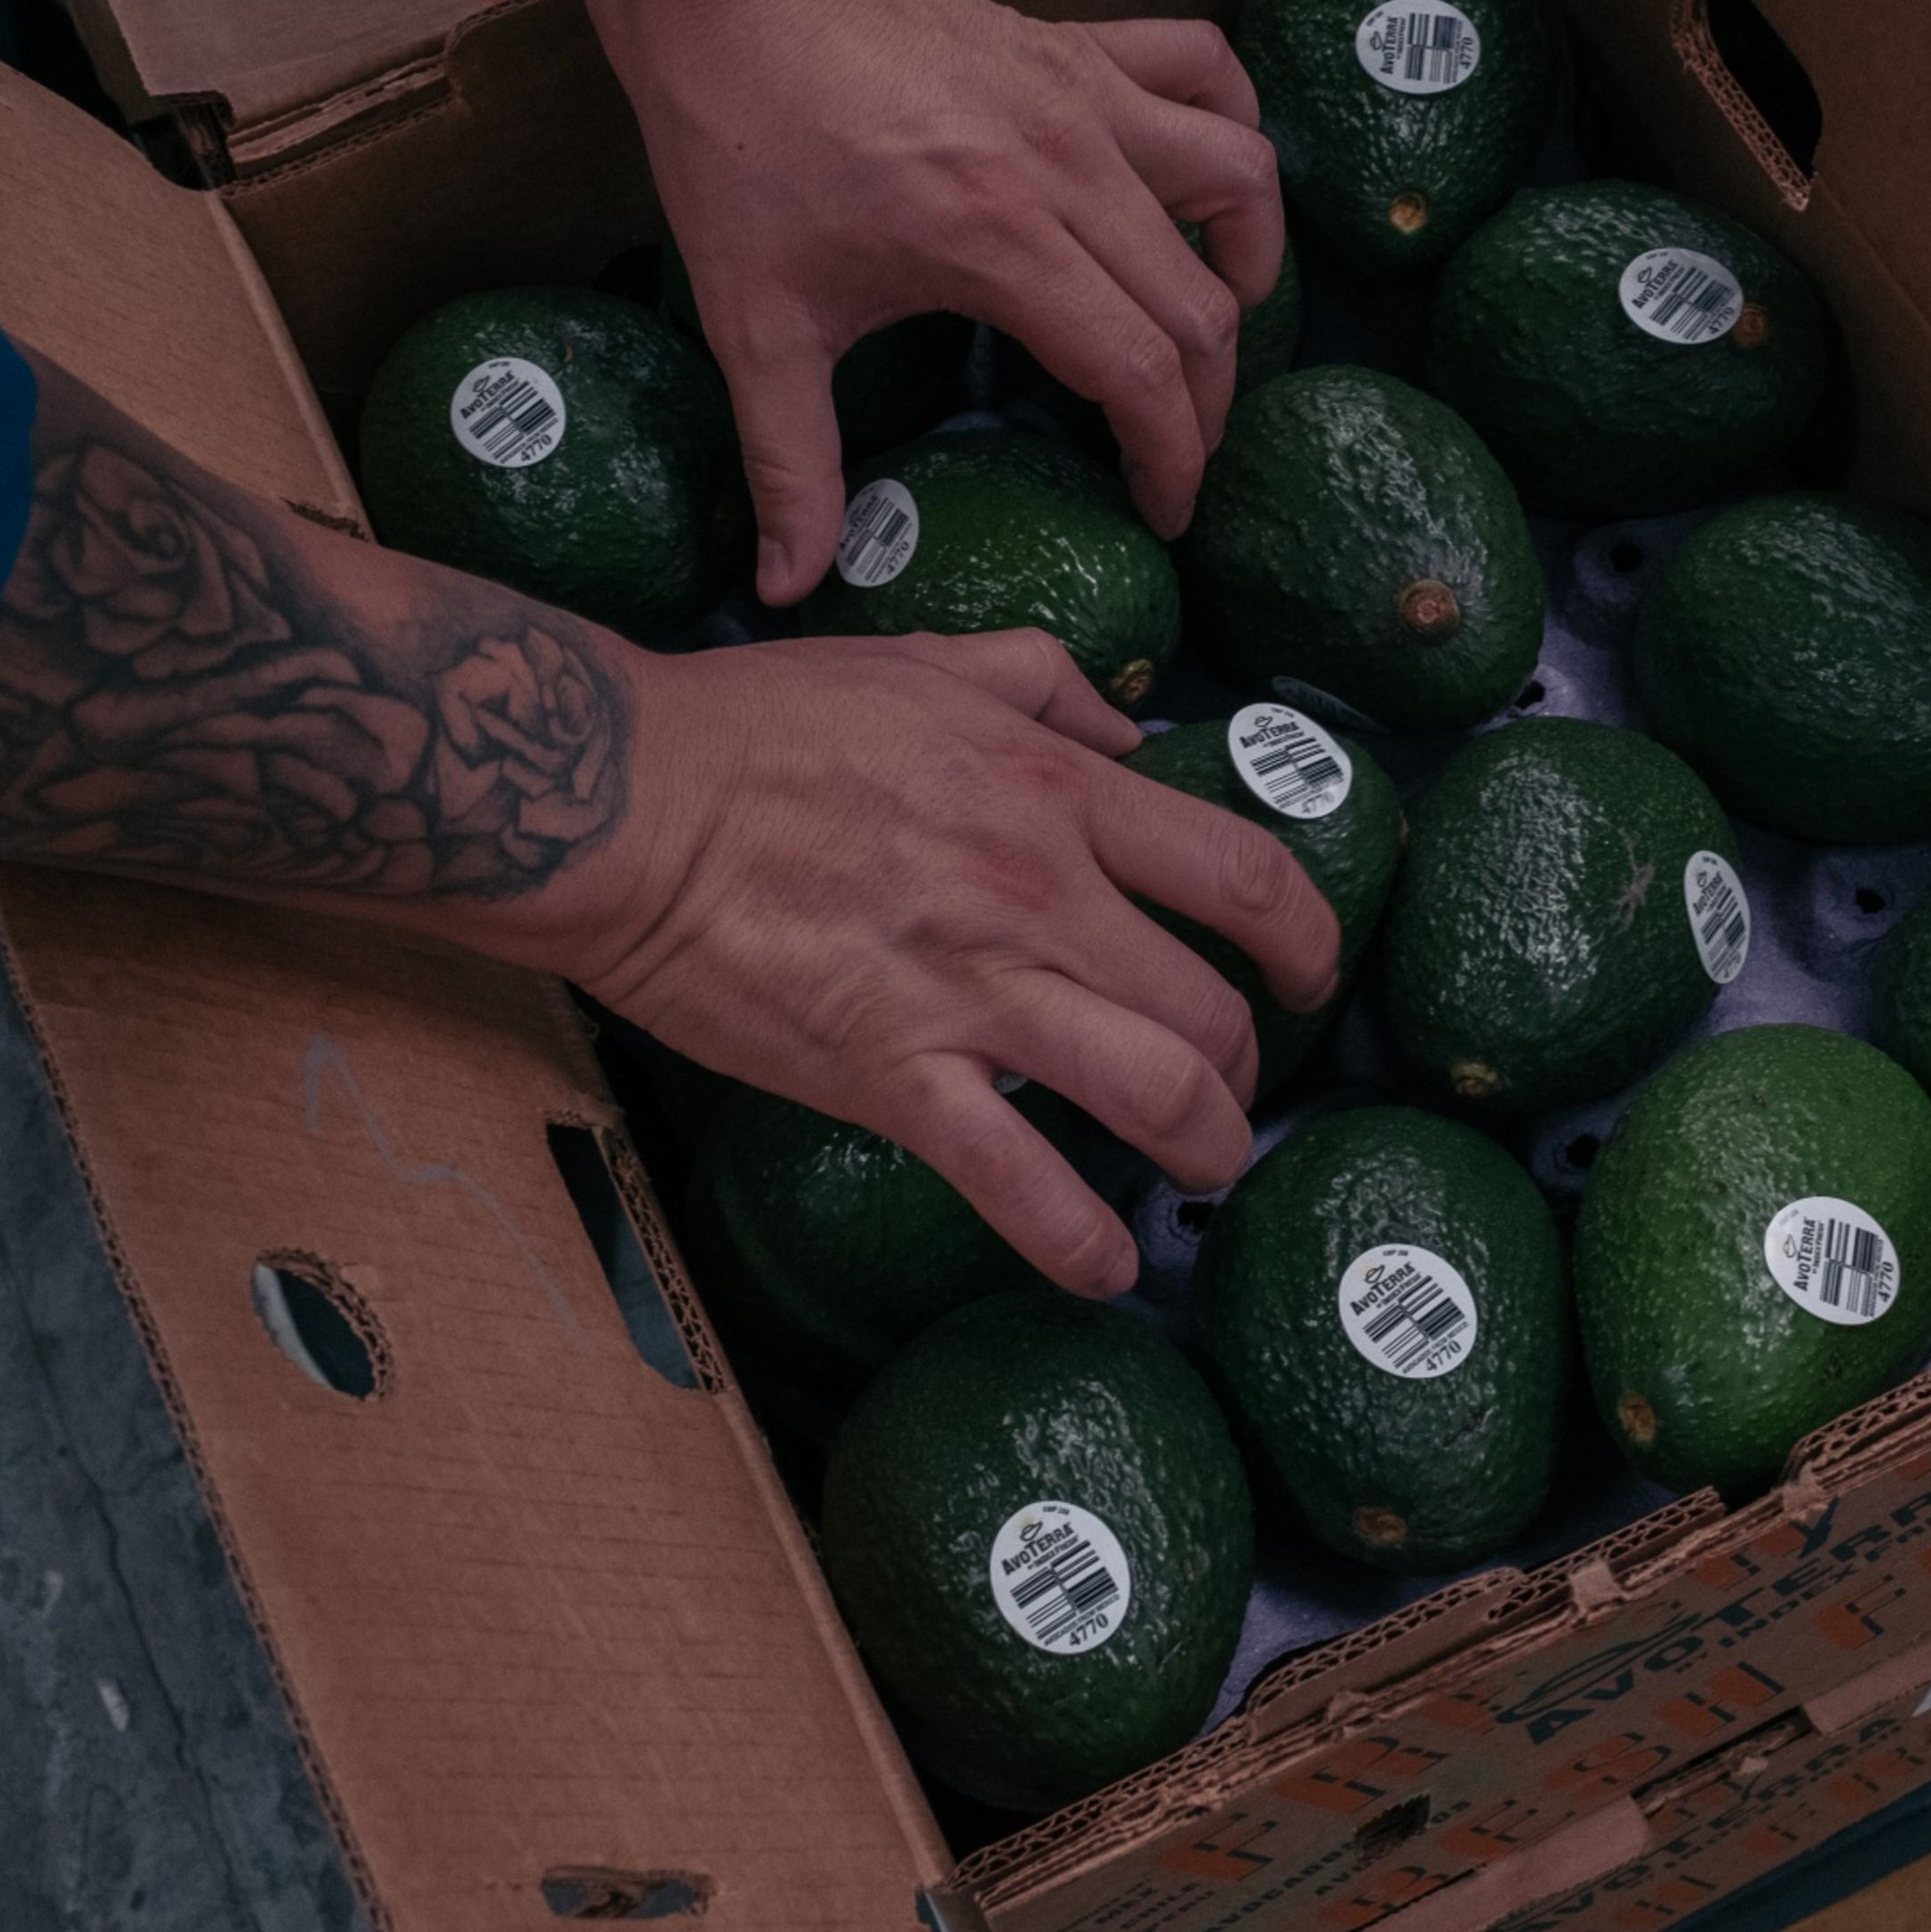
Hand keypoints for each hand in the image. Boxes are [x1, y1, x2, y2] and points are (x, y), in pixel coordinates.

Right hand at [549, 627, 1340, 1294]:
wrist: (621, 800)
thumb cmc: (760, 724)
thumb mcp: (927, 660)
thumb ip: (1046, 683)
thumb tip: (1130, 729)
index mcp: (1055, 792)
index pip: (1240, 873)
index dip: (1303, 936)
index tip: (1309, 973)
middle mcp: (1038, 895)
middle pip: (1211, 1005)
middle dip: (1248, 1064)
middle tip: (1232, 1087)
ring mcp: (969, 992)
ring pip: (1153, 1093)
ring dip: (1203, 1147)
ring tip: (1200, 1169)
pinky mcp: (889, 1075)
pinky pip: (1015, 1180)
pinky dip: (1076, 1241)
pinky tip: (1102, 1271)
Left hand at [627, 0, 1286, 601]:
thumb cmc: (739, 157)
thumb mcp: (755, 328)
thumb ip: (789, 466)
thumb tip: (786, 586)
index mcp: (1001, 246)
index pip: (1141, 374)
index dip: (1172, 459)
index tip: (1164, 510)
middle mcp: (1069, 169)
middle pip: (1201, 305)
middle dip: (1208, 400)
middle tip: (1176, 448)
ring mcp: (1085, 95)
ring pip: (1240, 178)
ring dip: (1251, 256)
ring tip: (1219, 312)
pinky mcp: (1078, 45)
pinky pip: (1204, 71)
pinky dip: (1230, 126)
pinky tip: (1199, 182)